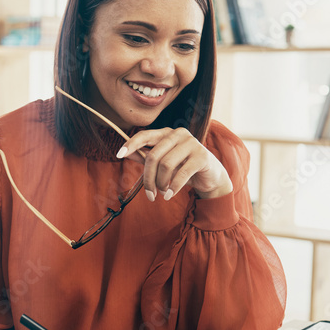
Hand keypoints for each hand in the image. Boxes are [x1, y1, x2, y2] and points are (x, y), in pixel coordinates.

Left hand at [117, 128, 232, 200]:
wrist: (210, 177)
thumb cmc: (183, 168)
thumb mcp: (163, 163)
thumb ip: (146, 157)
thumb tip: (125, 153)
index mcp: (166, 133)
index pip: (145, 135)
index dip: (131, 144)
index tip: (118, 154)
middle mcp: (179, 134)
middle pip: (154, 155)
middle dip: (148, 178)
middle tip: (149, 195)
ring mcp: (192, 143)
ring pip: (166, 165)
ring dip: (161, 184)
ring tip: (162, 193)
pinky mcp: (202, 156)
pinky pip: (181, 173)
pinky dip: (173, 187)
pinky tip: (169, 196)